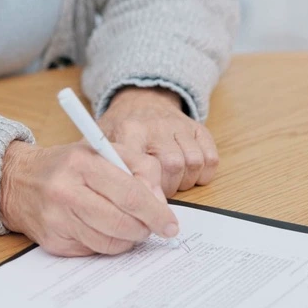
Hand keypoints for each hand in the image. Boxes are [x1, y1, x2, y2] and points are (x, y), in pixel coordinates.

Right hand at [0, 140, 178, 256]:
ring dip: (127, 239)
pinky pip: (93, 251)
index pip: (131, 194)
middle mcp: (66, 191)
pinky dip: (107, 244)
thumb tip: (159, 205)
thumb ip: (140, 169)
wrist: (18, 181)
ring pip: (110, 241)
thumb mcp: (105, 152)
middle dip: (144, 229)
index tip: (170, 225)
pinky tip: (103, 229)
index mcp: (83, 162)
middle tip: (152, 228)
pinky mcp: (53, 241)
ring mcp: (57, 219)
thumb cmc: (70, 166)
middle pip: (121, 222)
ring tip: (128, 227)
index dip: (156, 213)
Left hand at [99, 87, 218, 196]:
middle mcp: (156, 125)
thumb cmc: (119, 130)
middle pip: (171, 166)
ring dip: (184, 182)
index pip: (140, 164)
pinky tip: (187, 175)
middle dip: (166, 190)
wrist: (142, 100)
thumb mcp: (99, 142)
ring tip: (170, 184)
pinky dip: (203, 174)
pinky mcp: (198, 128)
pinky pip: (210, 158)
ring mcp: (180, 126)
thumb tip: (98, 200)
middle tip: (155, 196)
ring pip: (192, 163)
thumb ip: (96, 167)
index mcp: (129, 129)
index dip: (145, 190)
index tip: (143, 207)